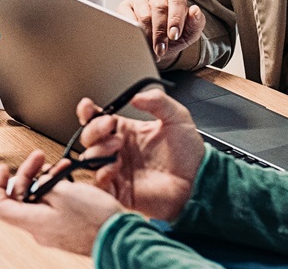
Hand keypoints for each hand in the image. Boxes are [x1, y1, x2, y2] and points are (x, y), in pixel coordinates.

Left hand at [0, 150, 122, 255]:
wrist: (120, 237)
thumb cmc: (96, 220)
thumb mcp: (65, 192)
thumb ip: (45, 184)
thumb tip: (39, 182)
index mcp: (33, 221)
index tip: (3, 169)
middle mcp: (39, 229)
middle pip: (20, 198)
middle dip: (28, 174)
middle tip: (39, 158)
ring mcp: (52, 230)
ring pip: (38, 200)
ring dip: (45, 179)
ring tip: (60, 166)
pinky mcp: (65, 228)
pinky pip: (52, 207)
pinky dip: (57, 190)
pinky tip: (68, 178)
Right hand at [76, 88, 203, 221]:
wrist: (199, 181)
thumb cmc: (190, 154)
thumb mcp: (177, 117)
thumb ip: (158, 101)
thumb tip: (136, 95)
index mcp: (126, 131)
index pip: (97, 119)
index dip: (88, 112)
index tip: (89, 106)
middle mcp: (117, 150)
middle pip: (89, 138)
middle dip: (93, 129)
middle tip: (109, 126)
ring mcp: (117, 170)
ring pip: (89, 159)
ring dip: (97, 149)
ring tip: (116, 146)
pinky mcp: (119, 191)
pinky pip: (99, 184)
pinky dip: (101, 173)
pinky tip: (114, 166)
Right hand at [117, 0, 203, 67]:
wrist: (156, 46)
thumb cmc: (173, 37)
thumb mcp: (189, 34)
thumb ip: (196, 23)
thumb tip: (195, 10)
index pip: (176, 0)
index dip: (175, 19)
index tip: (174, 36)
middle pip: (159, 8)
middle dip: (161, 32)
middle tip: (161, 49)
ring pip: (144, 14)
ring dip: (148, 36)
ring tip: (151, 49)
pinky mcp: (125, 7)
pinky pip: (128, 18)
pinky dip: (134, 33)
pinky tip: (138, 42)